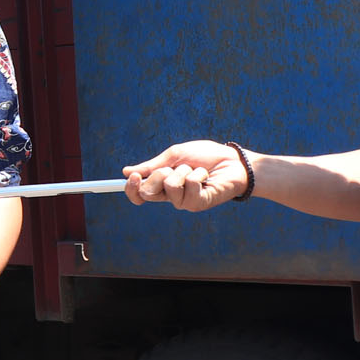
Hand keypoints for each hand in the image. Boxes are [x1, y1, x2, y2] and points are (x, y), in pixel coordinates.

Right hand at [124, 141, 248, 211]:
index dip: (131, 188)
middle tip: (177, 167)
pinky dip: (198, 174)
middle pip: (148, 192)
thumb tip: (126, 171)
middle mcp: (171, 197)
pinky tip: (207, 176)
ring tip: (197, 170)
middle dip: (160, 173)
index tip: (134, 175)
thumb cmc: (206, 156)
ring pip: (170, 186)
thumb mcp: (175, 155)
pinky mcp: (199, 203)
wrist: (233, 160)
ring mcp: (185, 202)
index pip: (139, 195)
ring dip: (184, 171)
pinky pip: (189, 186)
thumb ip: (152, 165)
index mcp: (162, 186)